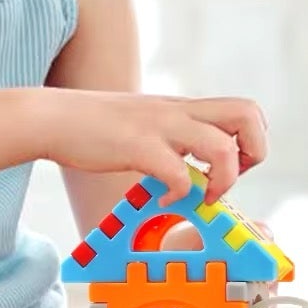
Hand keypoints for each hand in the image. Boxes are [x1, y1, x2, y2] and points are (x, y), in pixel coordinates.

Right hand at [43, 90, 267, 203]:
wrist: (53, 117)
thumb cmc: (97, 126)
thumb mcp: (148, 123)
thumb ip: (174, 136)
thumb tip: (191, 165)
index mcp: (186, 108)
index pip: (247, 109)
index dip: (251, 141)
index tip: (231, 165)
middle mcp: (181, 111)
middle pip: (249, 113)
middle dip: (253, 153)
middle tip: (226, 177)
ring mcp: (161, 127)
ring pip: (223, 145)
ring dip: (222, 180)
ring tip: (202, 196)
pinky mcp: (138, 146)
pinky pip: (179, 173)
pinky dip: (179, 195)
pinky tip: (163, 200)